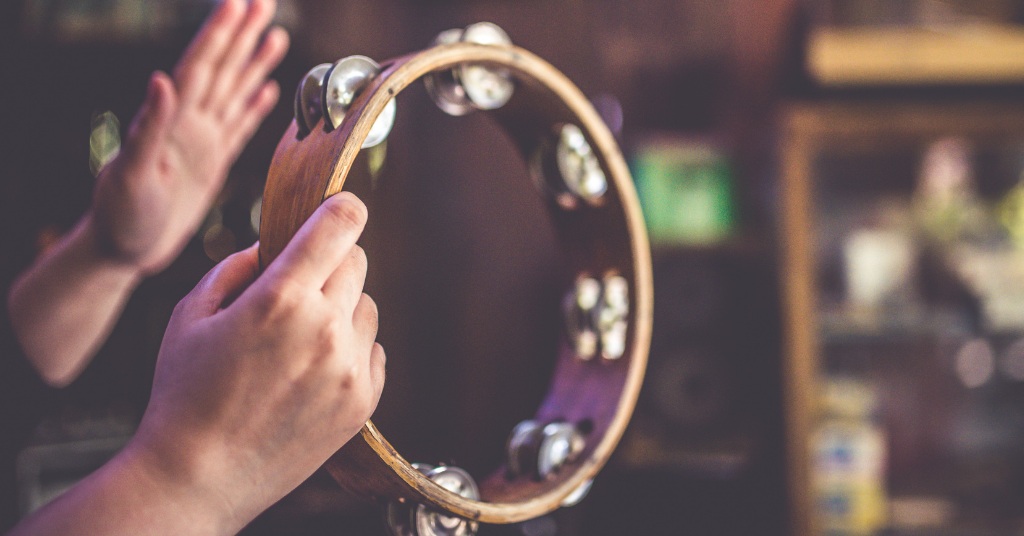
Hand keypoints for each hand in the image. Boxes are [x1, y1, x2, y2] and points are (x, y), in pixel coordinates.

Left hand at [90, 0, 288, 274]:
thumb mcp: (130, 174)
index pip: (200, 67)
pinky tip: (267, 88)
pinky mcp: (211, 163)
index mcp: (170, 122)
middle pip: (222, 69)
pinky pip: (238, 127)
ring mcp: (201, 142)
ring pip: (234, 92)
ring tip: (275, 33)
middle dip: (242, 35)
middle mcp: (188, 124)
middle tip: (265, 2)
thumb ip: (148, 127)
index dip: (219, 35)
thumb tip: (162, 79)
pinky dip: (253, 106)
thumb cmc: (120, 216)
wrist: (124, 250)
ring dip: (253, 63)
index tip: (238, 4)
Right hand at [127, 193, 385, 527]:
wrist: (199, 476)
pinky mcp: (362, 400)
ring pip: (368, 307)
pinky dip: (351, 349)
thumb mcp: (190, 315)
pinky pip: (374, 350)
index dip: (344, 208)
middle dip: (332, 262)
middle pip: (358, 262)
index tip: (344, 206)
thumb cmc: (184, 393)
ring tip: (300, 337)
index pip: (339, 226)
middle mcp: (323, 329)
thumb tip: (272, 241)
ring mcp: (348, 368)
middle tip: (302, 283)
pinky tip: (313, 368)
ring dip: (342, 308)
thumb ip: (235, 267)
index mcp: (279, 298)